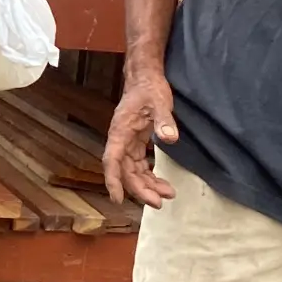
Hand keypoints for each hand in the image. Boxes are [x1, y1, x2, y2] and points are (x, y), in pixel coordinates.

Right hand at [104, 71, 178, 207]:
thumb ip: (164, 120)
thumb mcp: (159, 102)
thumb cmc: (149, 88)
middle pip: (125, 171)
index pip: (111, 160)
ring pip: (132, 171)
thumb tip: (170, 139)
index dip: (113, 180)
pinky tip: (162, 184)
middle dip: (140, 189)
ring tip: (167, 194)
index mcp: (120, 131)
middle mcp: (120, 140)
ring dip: (147, 185)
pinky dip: (149, 176)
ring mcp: (127, 143)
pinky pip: (139, 166)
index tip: (117, 199)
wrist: (146, 78)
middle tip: (159, 203)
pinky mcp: (136, 144)